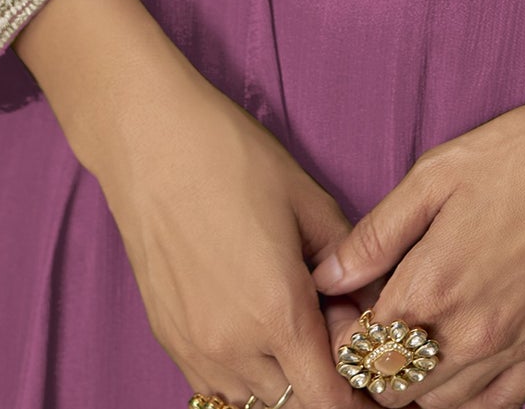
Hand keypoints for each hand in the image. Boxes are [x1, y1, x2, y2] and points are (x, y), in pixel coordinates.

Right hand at [15, 0, 352, 408]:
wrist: (150, 142)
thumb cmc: (232, 157)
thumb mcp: (310, 201)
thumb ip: (350, 265)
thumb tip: (372, 305)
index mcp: (279, 313)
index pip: (329, 401)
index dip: (358, 398)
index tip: (374, 380)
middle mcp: (235, 347)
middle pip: (295, 404)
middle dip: (324, 384)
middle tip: (340, 342)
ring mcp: (196, 348)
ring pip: (255, 401)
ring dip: (285, 383)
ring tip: (300, 334)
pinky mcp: (170, 339)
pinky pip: (218, 385)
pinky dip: (246, 375)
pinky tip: (259, 331)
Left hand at [311, 18, 524, 406]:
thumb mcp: (438, 173)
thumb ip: (377, 234)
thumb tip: (327, 278)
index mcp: (432, 284)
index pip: (360, 348)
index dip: (340, 335)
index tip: (344, 310)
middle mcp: (468, 333)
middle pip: (393, 389)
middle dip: (372, 367)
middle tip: (376, 326)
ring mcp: (512, 350)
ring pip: (439, 405)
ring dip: (415, 384)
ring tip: (417, 338)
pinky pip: (494, 405)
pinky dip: (465, 396)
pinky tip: (458, 360)